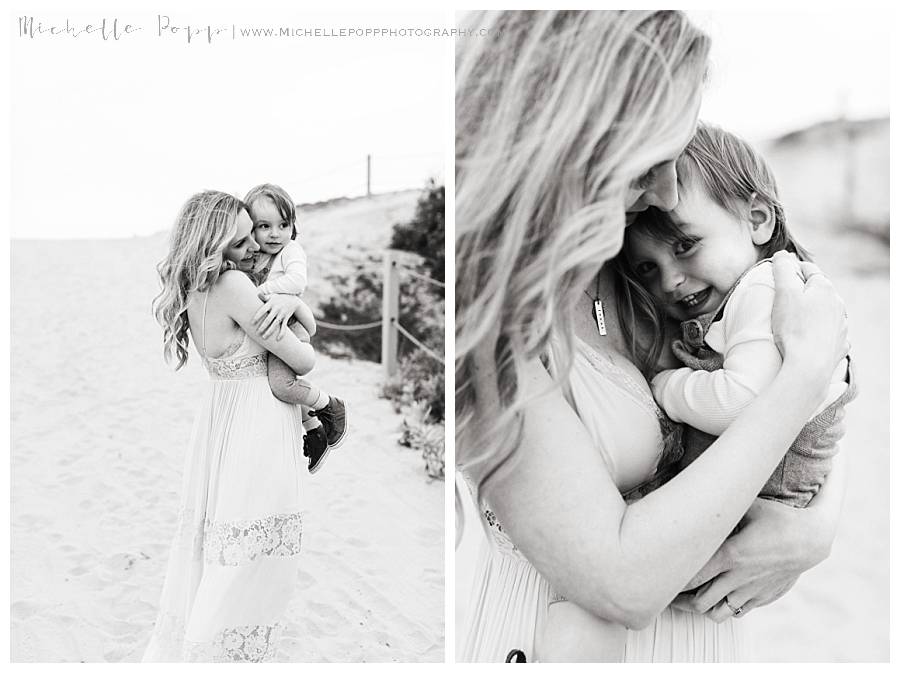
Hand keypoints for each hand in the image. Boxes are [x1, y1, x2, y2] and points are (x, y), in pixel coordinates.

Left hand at [252, 294, 299, 340]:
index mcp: (271, 303)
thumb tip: (257, 294)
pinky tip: (278, 339)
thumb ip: (264, 297)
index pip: (262, 311)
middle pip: (268, 319)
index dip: (257, 317)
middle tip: (257, 333)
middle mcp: (276, 309)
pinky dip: (282, 333)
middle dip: (262, 327)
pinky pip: (284, 326)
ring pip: (275, 324)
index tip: (252, 323)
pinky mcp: (286, 318)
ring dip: (269, 331)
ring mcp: (282, 314)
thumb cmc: (280, 298)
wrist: (294, 301)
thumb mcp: (273, 296)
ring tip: (264, 337)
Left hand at [670, 497, 832, 620]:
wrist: (811, 539)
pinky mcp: (762, 598)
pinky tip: (718, 595)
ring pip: (717, 614)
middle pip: (699, 602)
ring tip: (691, 597)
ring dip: (702, 608)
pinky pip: (736, 612)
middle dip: (680, 600)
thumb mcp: (748, 507)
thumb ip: (722, 506)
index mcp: (729, 556)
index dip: (673, 580)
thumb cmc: (778, 518)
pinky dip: (723, 607)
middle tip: (669, 589)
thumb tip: (700, 490)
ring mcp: (750, 591)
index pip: (690, 577)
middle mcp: (737, 578)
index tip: (662, 575)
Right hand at [771, 251, 847, 384]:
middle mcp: (838, 304)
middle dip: (804, 290)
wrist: (809, 366)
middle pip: (819, 290)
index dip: (792, 268)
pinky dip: (821, 330)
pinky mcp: (840, 344)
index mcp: (824, 288)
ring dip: (814, 311)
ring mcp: (841, 326)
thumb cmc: (794, 328)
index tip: (780, 272)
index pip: (808, 269)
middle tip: (785, 296)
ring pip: (826, 311)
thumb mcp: (783, 293)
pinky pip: (830, 332)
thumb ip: (782, 270)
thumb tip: (782, 254)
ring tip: (797, 318)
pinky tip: (810, 337)